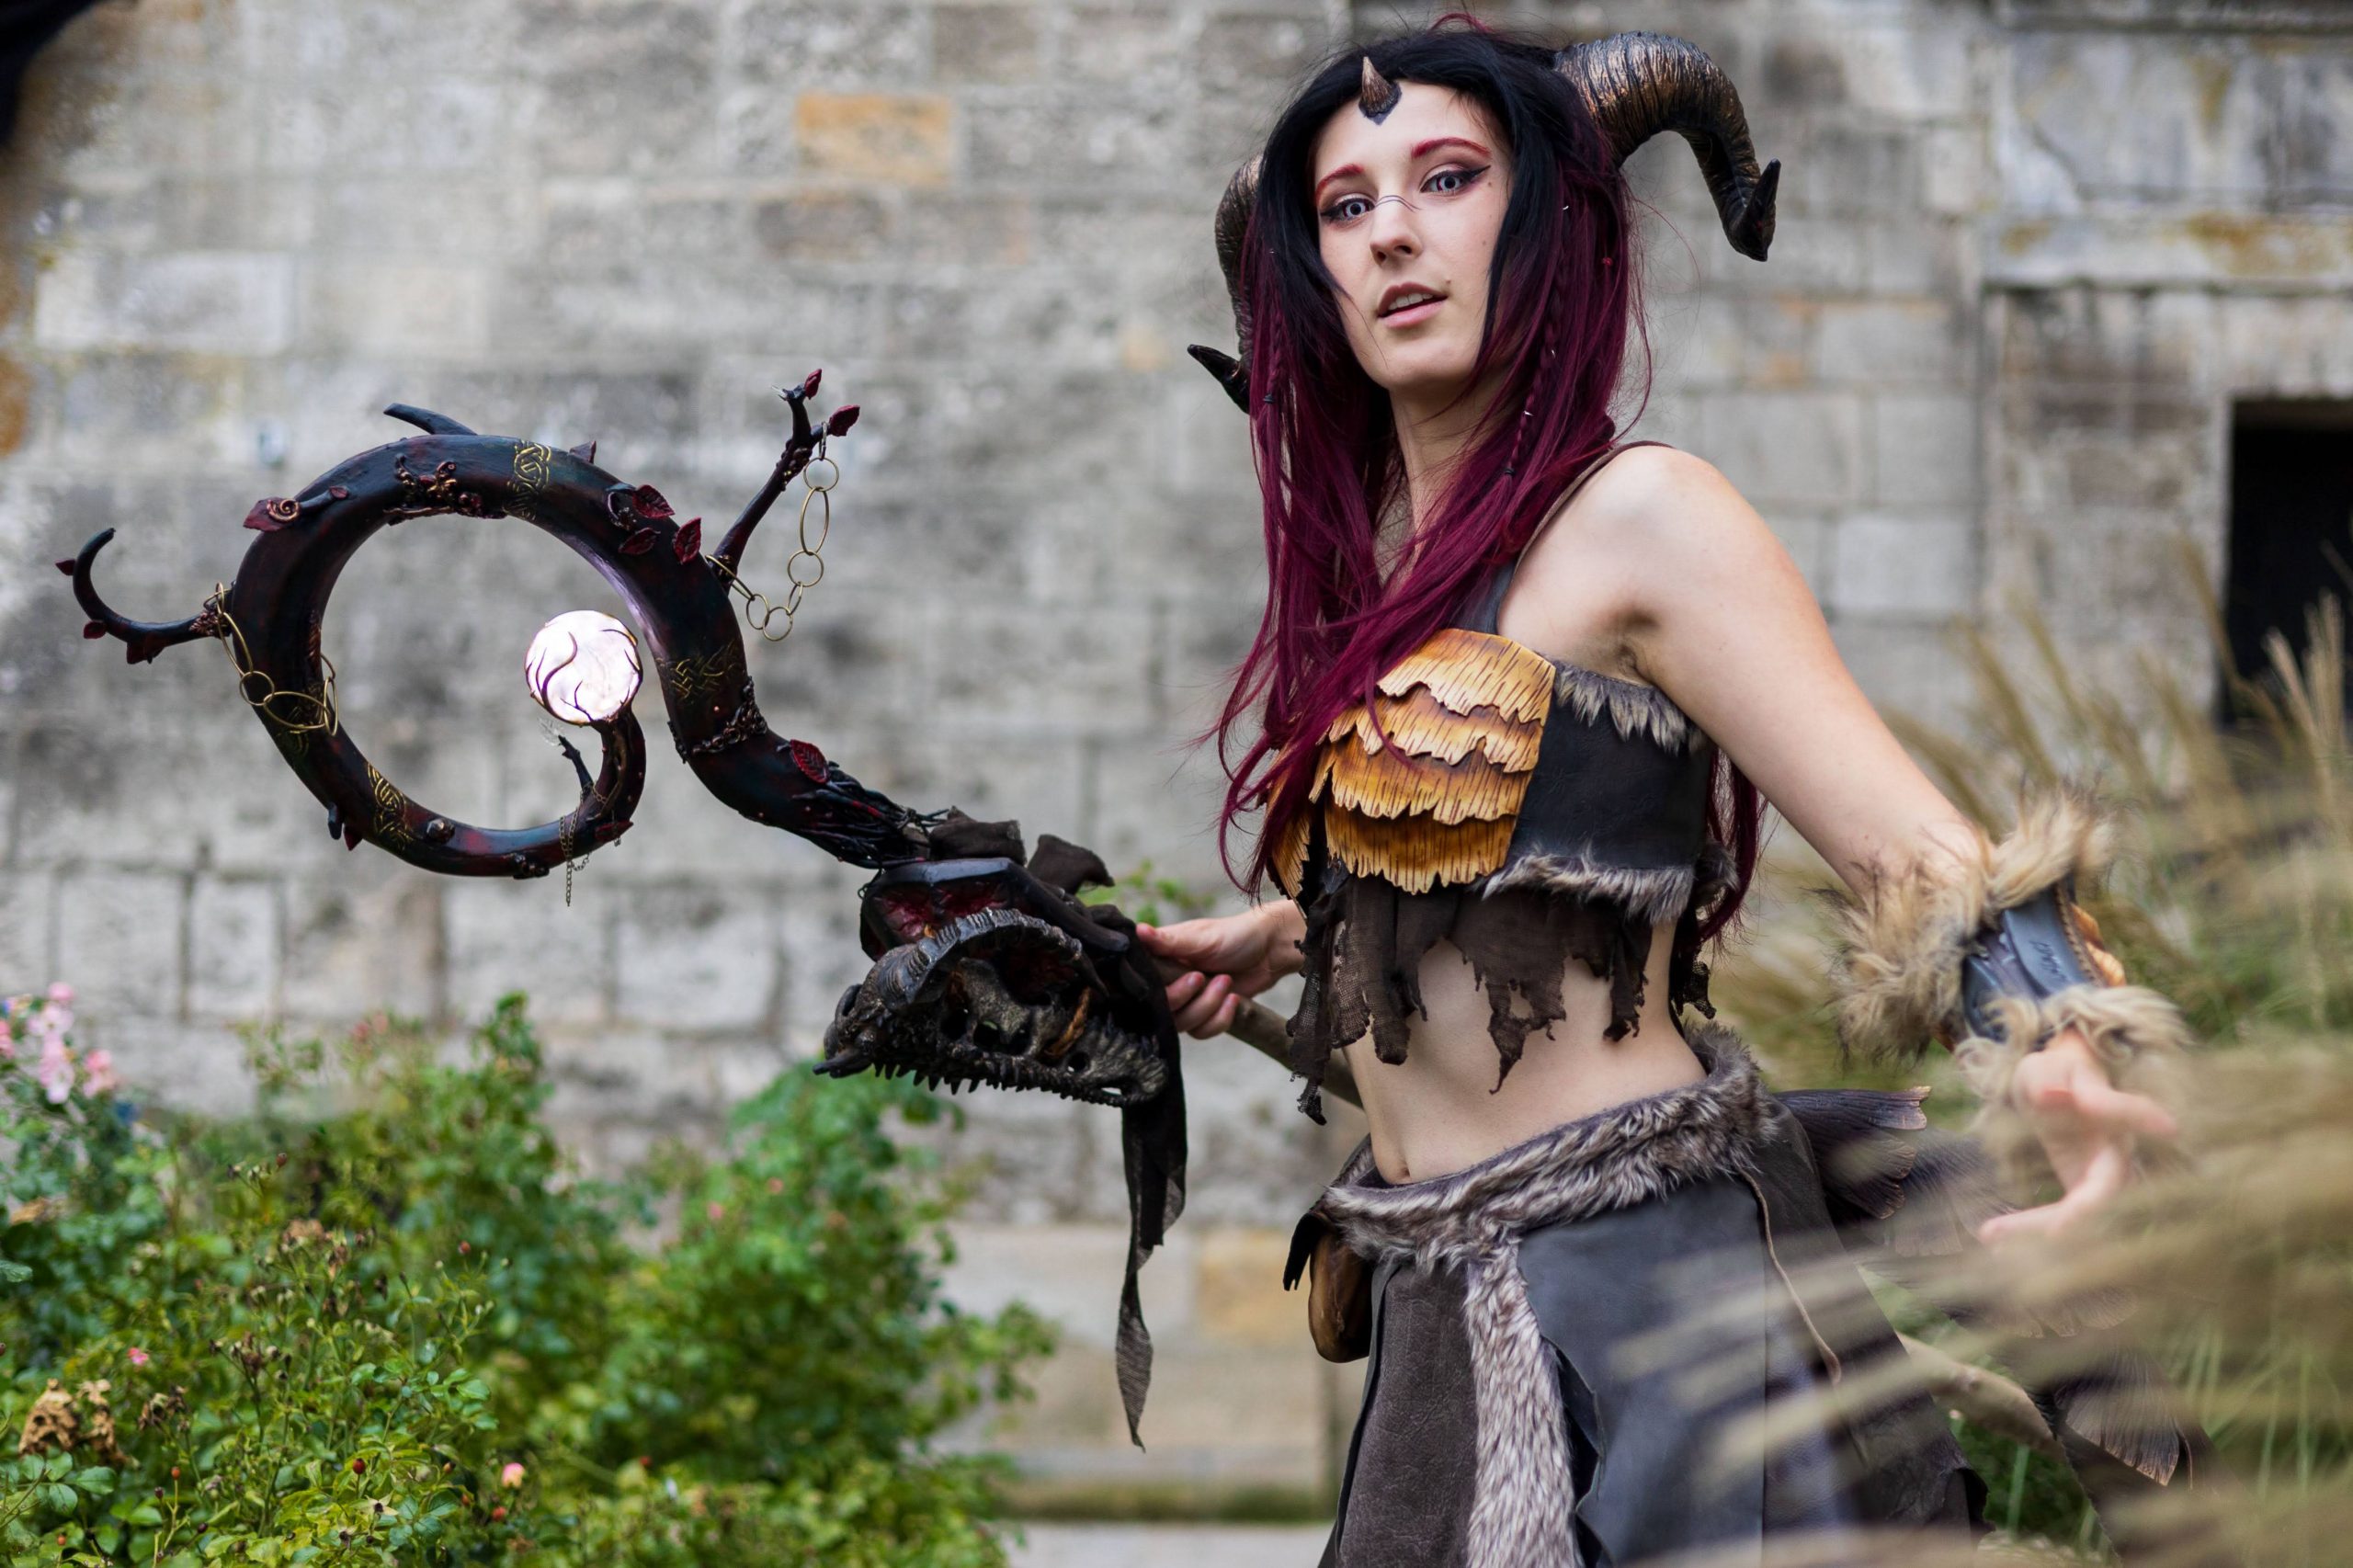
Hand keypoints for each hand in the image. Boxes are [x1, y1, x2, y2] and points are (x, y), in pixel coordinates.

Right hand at [1134, 906, 1292, 1039]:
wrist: (1268, 952)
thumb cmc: (1233, 936)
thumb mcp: (1200, 936)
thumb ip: (1168, 941)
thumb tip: (1138, 930)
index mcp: (1160, 959)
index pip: (1140, 982)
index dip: (1153, 988)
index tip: (1176, 978)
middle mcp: (1168, 982)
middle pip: (1161, 1008)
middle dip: (1186, 996)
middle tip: (1202, 977)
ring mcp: (1185, 1001)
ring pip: (1182, 1024)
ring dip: (1207, 1006)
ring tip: (1226, 982)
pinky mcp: (1203, 1016)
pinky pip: (1201, 1032)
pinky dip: (1220, 1018)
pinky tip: (1234, 1000)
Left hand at [1976, 1025, 2179, 1246]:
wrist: (2055, 1088)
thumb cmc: (2055, 1074)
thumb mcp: (2046, 1068)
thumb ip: (2048, 1079)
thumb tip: (2052, 1097)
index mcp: (2113, 1115)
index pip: (2128, 1115)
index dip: (2142, 1118)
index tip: (2169, 1126)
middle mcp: (2117, 1155)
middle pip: (2105, 1194)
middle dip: (2074, 1217)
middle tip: (2042, 1231)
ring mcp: (2102, 1179)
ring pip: (2083, 1216)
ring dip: (2038, 1229)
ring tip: (1989, 1234)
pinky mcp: (2082, 1192)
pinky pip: (2061, 1216)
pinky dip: (2029, 1227)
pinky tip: (1991, 1233)